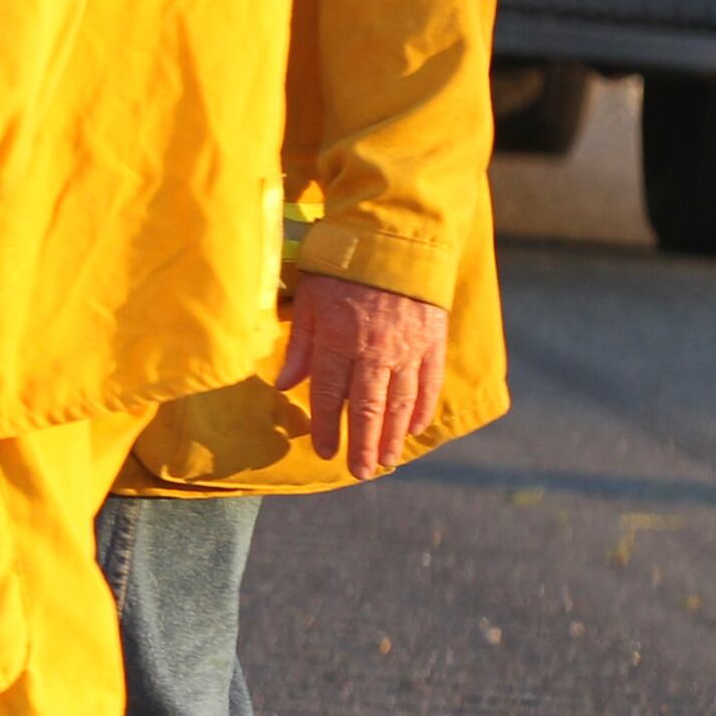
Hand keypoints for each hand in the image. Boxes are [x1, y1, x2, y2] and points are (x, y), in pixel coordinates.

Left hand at [275, 271, 447, 477]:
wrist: (393, 242)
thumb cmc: (341, 270)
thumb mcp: (309, 302)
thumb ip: (300, 346)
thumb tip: (283, 385)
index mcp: (338, 340)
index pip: (329, 394)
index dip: (326, 426)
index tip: (324, 451)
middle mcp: (374, 350)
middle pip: (367, 408)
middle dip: (363, 445)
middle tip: (361, 473)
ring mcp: (407, 349)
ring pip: (399, 403)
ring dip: (392, 436)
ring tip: (386, 462)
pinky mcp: (432, 343)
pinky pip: (428, 384)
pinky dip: (421, 409)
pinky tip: (413, 428)